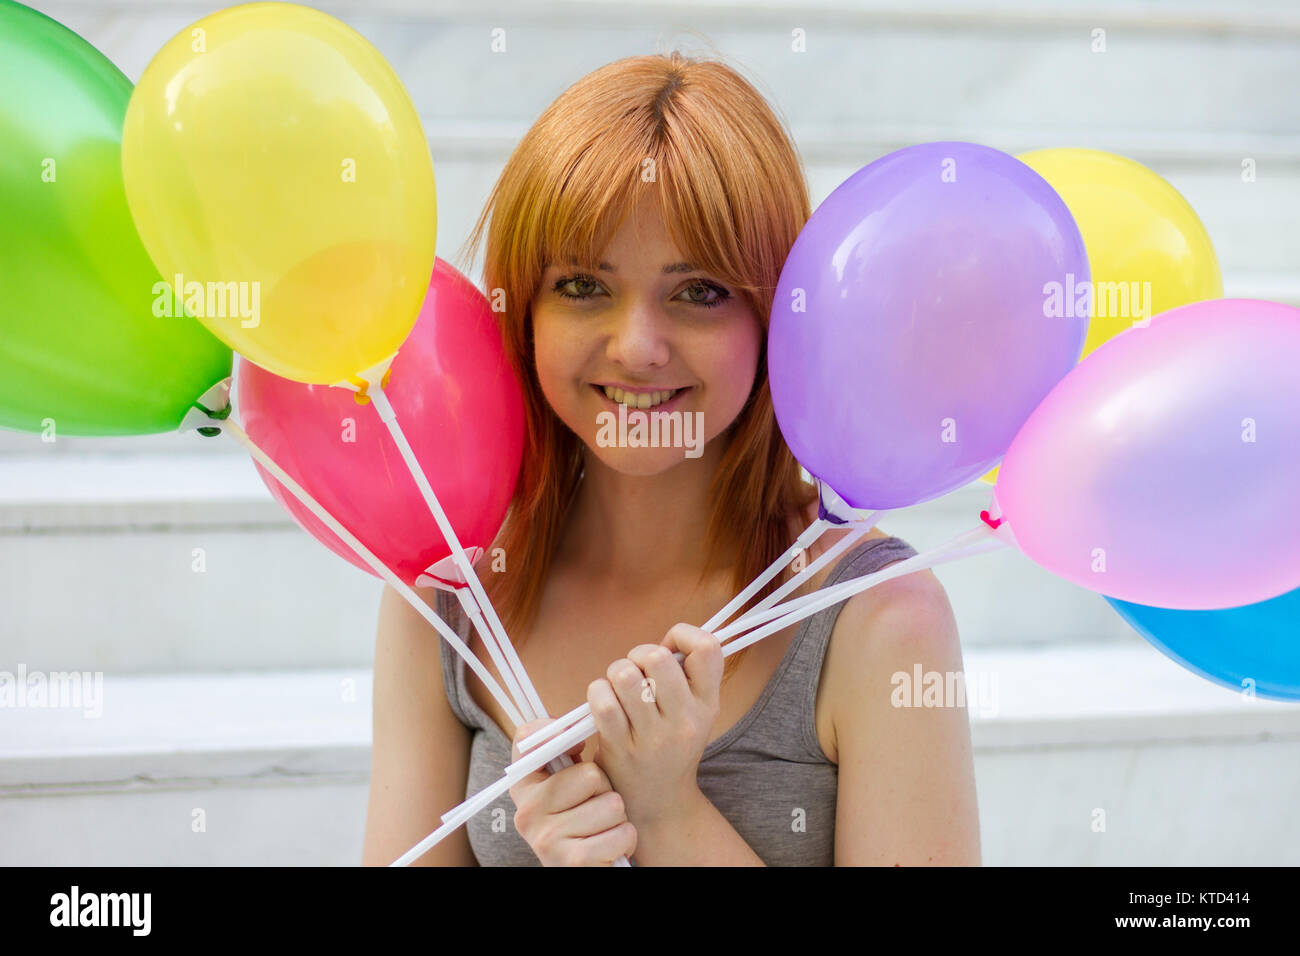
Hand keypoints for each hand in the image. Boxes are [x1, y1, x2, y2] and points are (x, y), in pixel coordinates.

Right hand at [509, 719, 636, 865]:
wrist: (581, 871)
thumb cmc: (582, 818)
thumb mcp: (568, 784)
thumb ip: (565, 752)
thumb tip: (574, 726)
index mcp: (523, 786)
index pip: (528, 738)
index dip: (555, 732)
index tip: (575, 747)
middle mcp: (526, 812)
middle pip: (591, 774)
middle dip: (606, 790)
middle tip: (595, 806)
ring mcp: (546, 839)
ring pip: (612, 805)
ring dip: (618, 818)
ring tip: (603, 829)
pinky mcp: (572, 863)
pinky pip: (622, 833)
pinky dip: (625, 840)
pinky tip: (609, 847)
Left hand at [587, 623, 723, 826]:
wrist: (660, 804)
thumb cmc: (670, 745)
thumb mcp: (694, 712)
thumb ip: (685, 676)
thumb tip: (665, 640)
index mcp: (708, 704)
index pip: (707, 647)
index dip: (681, 636)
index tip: (668, 650)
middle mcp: (686, 719)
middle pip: (658, 658)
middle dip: (638, 654)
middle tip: (636, 672)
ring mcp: (654, 736)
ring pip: (626, 675)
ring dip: (614, 673)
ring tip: (617, 687)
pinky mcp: (622, 748)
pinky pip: (603, 702)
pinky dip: (597, 692)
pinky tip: (602, 702)